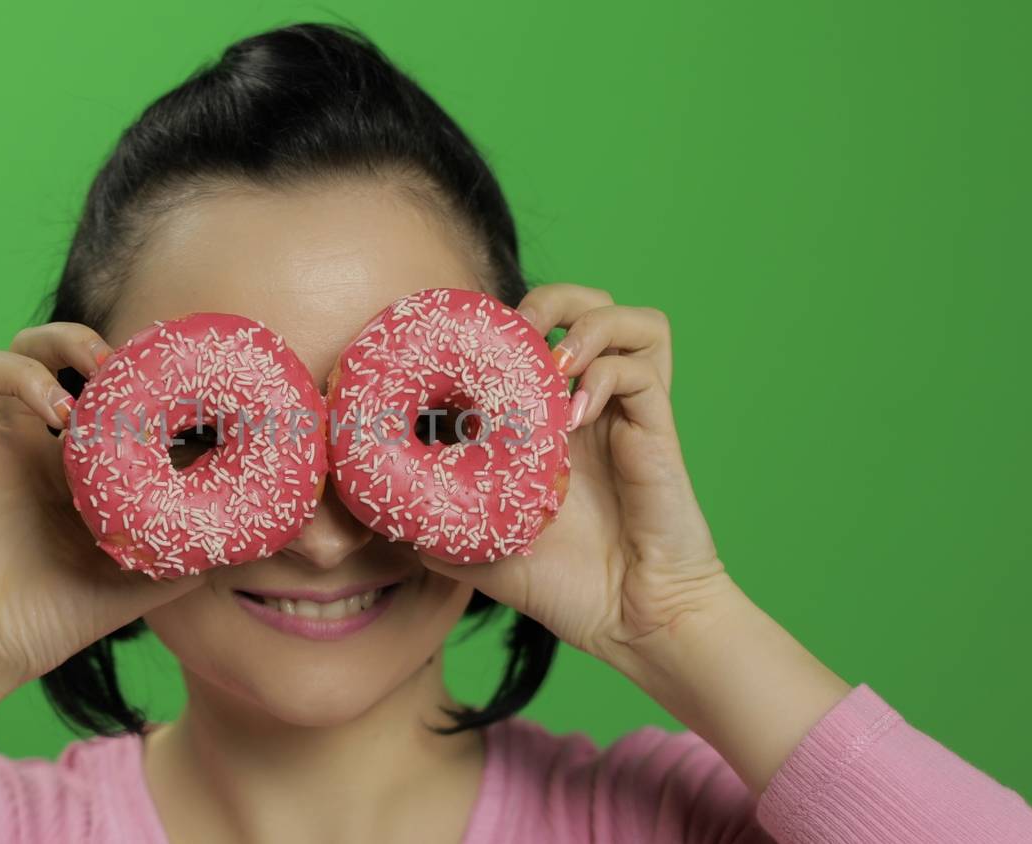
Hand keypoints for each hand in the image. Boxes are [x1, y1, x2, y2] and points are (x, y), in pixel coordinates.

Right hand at [0, 322, 202, 755]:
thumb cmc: (55, 617)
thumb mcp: (144, 576)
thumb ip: (196, 547)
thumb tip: (264, 532)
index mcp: (63, 454)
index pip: (86, 375)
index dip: (116, 358)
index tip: (155, 371)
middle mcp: (16, 439)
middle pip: (29, 344)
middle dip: (68, 340)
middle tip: (104, 371)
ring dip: (17, 369)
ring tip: (55, 415)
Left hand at [424, 283, 848, 790]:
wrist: (631, 622)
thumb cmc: (562, 586)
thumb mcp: (479, 550)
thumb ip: (433, 526)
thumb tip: (373, 515)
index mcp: (551, 419)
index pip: (534, 337)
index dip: (500, 327)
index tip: (460, 352)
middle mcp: (593, 405)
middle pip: (588, 304)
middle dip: (548, 299)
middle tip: (517, 337)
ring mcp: (629, 415)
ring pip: (631, 322)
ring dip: (586, 324)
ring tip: (553, 365)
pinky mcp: (658, 430)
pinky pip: (642, 370)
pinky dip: (605, 375)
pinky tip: (574, 414)